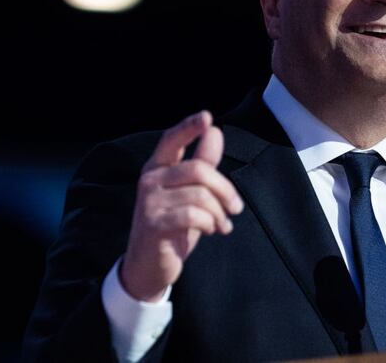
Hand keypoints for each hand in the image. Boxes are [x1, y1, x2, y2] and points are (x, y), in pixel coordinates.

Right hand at [120, 111, 243, 301]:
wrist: (149, 266)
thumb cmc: (173, 225)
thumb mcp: (191, 193)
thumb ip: (203, 164)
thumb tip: (214, 131)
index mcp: (158, 167)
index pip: (172, 140)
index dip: (189, 128)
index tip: (207, 118)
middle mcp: (150, 180)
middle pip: (199, 170)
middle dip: (225, 189)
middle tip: (236, 208)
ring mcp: (149, 202)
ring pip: (200, 195)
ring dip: (220, 213)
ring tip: (223, 225)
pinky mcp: (153, 224)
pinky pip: (192, 216)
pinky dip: (210, 223)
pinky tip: (213, 230)